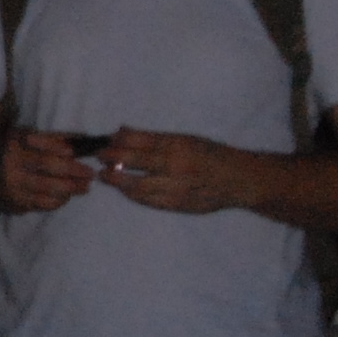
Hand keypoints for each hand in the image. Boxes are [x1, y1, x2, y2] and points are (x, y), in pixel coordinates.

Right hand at [0, 126, 97, 216]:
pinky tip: (68, 196)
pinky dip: (59, 200)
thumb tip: (83, 139)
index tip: (74, 152)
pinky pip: (43, 203)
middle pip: (46, 165)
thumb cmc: (14, 152)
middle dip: (72, 170)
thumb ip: (53, 138)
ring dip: (70, 188)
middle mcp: (10, 163)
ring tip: (85, 187)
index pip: (39, 142)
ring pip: (46, 187)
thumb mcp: (27, 139)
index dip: (57, 147)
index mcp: (14, 142)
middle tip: (90, 173)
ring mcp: (12, 184)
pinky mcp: (15, 201)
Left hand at [97, 129, 262, 216]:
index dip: (117, 142)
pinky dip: (132, 195)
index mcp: (177, 144)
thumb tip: (122, 132)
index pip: (138, 141)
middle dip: (110, 159)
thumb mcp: (187, 139)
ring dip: (116, 181)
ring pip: (135, 185)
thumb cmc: (211, 155)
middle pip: (132, 161)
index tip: (105, 141)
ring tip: (104, 176)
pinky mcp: (177, 204)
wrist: (238, 180)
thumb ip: (155, 138)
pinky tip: (124, 191)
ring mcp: (175, 187)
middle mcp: (174, 165)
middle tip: (98, 157)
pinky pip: (147, 201)